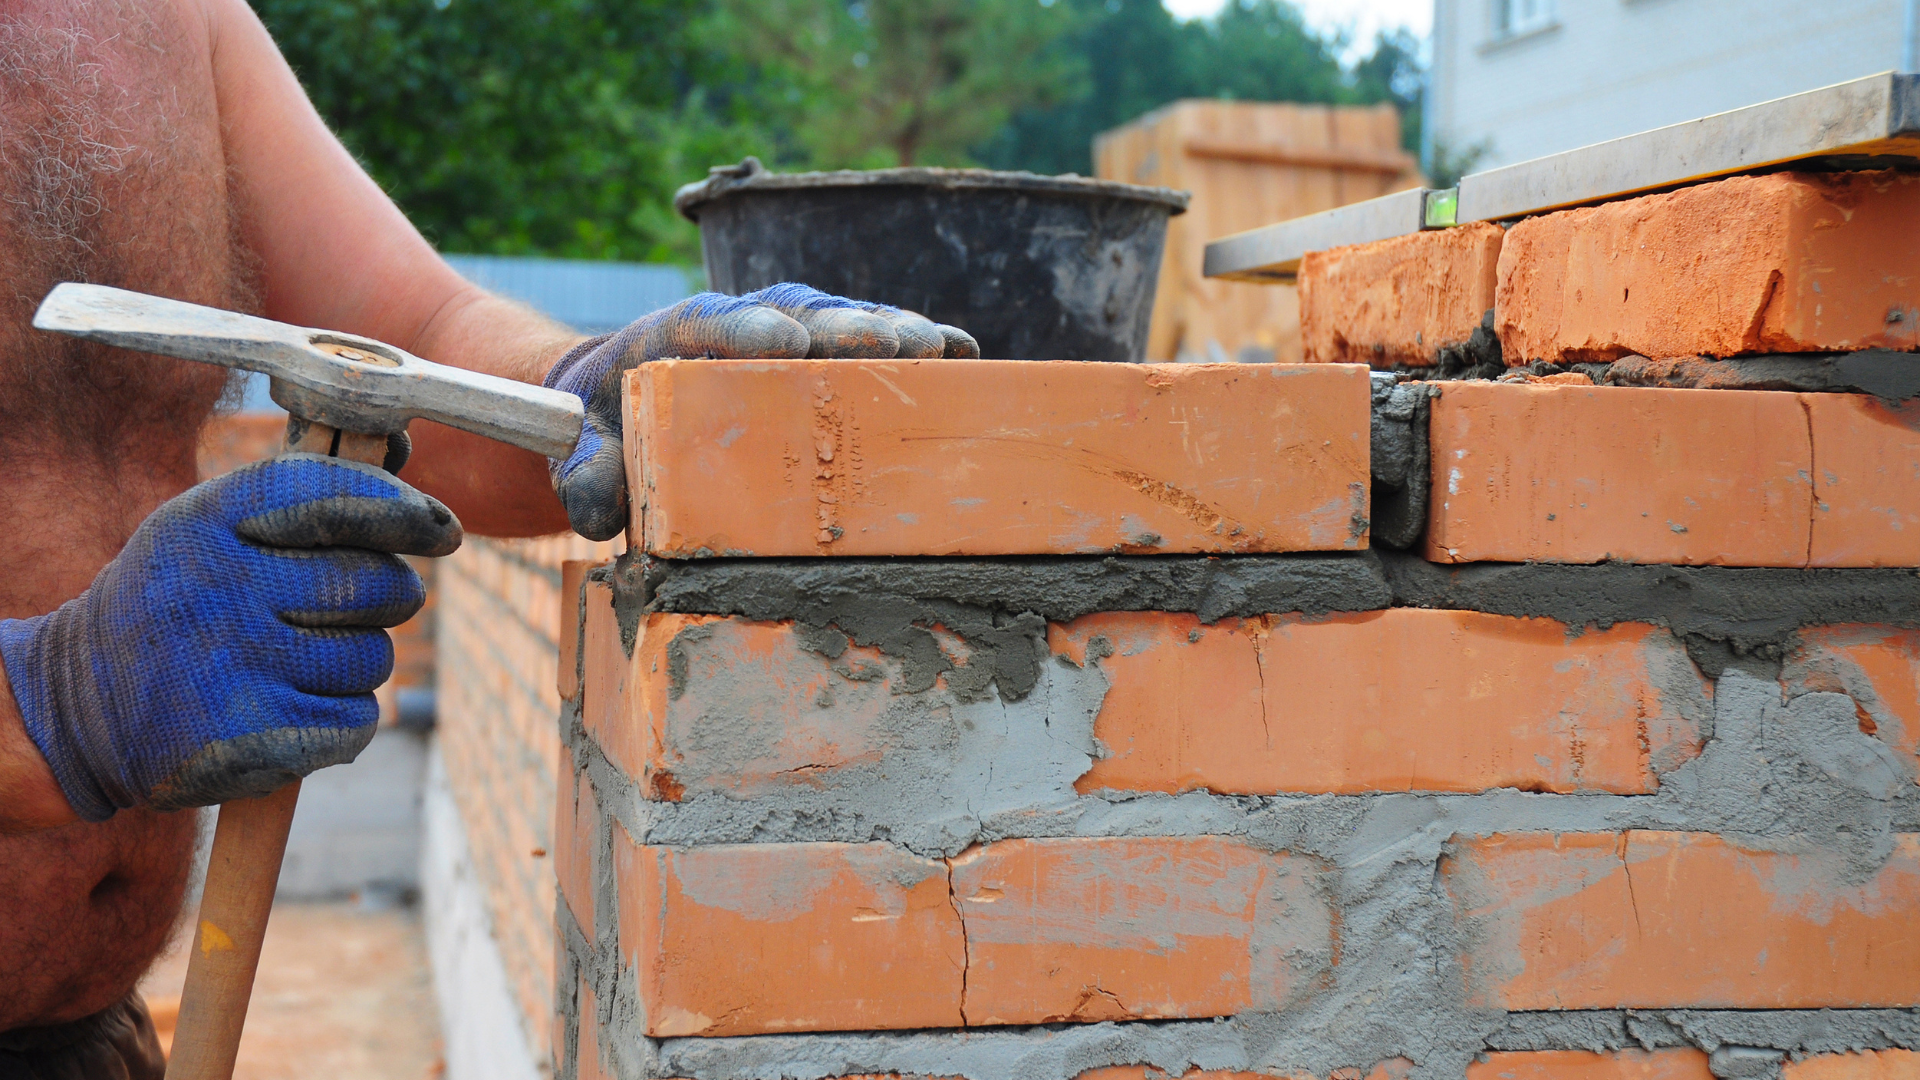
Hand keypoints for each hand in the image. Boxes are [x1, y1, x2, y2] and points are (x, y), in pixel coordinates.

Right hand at [0, 456, 460, 821]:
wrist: (82, 711)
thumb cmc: (177, 606)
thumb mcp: (207, 532)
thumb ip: (300, 504)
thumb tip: (421, 499)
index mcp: (206, 524)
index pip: (330, 495)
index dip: (400, 509)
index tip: (440, 527)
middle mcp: (218, 589)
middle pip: (373, 583)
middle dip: (388, 596)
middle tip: (360, 607)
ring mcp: (233, 666)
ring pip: (372, 657)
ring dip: (359, 665)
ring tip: (301, 666)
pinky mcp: (252, 738)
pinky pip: (356, 721)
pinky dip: (343, 723)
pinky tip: (295, 714)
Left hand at [542, 282, 978, 540]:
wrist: (618, 396)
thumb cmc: (603, 421)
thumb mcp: (580, 446)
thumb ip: (584, 473)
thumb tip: (599, 509)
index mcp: (673, 334)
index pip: (710, 321)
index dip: (748, 328)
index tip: (785, 340)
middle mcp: (741, 323)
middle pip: (798, 312)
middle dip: (846, 327)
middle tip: (893, 345)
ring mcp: (788, 334)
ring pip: (843, 322)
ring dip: (894, 333)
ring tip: (942, 351)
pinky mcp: (823, 356)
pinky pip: (871, 345)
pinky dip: (917, 347)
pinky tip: (966, 355)